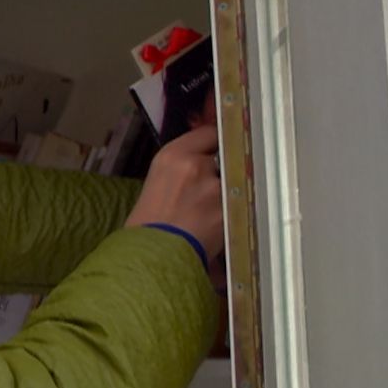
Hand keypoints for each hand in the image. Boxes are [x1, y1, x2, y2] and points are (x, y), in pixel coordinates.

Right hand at [124, 126, 224, 261]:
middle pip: (225, 157)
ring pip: (233, 183)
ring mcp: (215, 188)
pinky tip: (215, 224)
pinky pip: (238, 204)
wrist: (153, 255)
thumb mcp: (159, 179)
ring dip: (227, 194)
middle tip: (206, 191)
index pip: (209, 133)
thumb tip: (207, 157)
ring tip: (207, 213)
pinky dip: (231, 212)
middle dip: (220, 172)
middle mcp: (195, 165)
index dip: (215, 144)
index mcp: (172, 154)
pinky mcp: (229, 210)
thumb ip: (183, 163)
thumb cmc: (149, 220)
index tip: (219, 149)